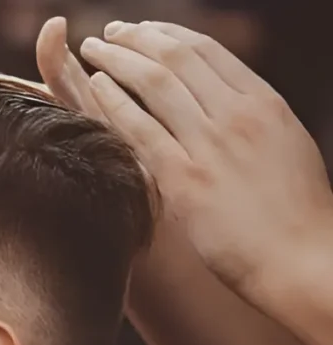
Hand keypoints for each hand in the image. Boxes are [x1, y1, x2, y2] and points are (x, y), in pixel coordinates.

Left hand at [77, 21, 332, 292]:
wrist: (303, 261)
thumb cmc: (295, 213)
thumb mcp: (284, 145)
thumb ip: (250, 117)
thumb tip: (218, 97)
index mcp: (265, 103)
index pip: (207, 50)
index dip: (165, 34)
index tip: (140, 30)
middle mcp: (239, 116)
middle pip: (177, 58)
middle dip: (136, 38)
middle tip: (108, 34)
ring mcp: (212, 147)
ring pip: (156, 83)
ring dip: (118, 59)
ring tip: (93, 50)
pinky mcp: (186, 181)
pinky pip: (141, 129)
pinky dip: (115, 101)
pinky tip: (95, 87)